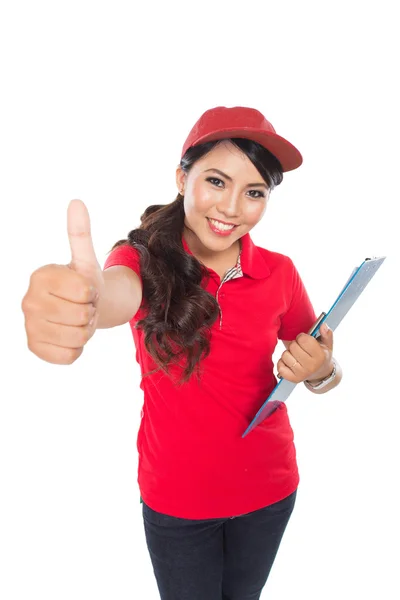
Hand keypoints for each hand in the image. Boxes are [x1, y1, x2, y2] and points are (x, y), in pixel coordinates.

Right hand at [21, 199, 104, 364]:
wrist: (78, 310)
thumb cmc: (82, 284)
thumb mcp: (85, 260)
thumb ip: (80, 234)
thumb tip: (77, 202)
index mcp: (40, 276)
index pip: (85, 291)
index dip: (93, 292)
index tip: (84, 290)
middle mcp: (28, 301)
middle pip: (82, 316)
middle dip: (91, 313)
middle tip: (82, 307)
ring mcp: (28, 326)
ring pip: (78, 337)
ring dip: (86, 331)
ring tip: (78, 321)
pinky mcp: (34, 348)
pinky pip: (70, 356)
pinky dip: (77, 349)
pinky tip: (69, 336)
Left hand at [277, 323, 333, 383]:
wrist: (321, 374)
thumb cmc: (321, 355)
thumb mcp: (327, 344)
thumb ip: (326, 334)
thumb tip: (323, 325)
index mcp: (320, 356)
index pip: (303, 339)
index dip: (302, 337)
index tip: (305, 340)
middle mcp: (311, 366)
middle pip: (293, 346)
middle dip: (295, 344)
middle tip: (300, 348)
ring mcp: (301, 374)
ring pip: (285, 355)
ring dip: (288, 353)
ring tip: (296, 355)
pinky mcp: (293, 379)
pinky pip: (280, 366)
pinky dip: (282, 362)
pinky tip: (290, 362)